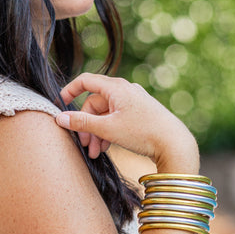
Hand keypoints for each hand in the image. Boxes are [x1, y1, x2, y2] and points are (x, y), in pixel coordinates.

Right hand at [56, 72, 198, 170]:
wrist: (174, 143)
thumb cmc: (143, 132)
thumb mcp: (108, 129)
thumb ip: (82, 123)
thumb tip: (60, 118)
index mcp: (116, 88)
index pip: (86, 81)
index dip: (70, 91)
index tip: (60, 104)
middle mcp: (125, 91)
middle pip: (94, 104)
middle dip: (86, 125)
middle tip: (84, 145)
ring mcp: (133, 102)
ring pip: (105, 114)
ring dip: (96, 133)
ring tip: (95, 152)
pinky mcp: (139, 114)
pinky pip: (116, 119)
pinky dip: (108, 132)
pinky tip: (106, 148)